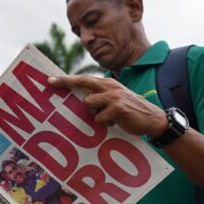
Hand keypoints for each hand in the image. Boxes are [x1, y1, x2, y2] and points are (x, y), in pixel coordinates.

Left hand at [48, 75, 167, 137]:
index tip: (50, 79)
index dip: (67, 79)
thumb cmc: (130, 111)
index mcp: (108, 84)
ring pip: (88, 104)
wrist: (153, 119)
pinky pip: (99, 118)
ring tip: (108, 118)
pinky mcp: (117, 108)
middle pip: (82, 82)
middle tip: (50, 83)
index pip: (84, 79)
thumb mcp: (115, 99)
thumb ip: (100, 97)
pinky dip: (104, 124)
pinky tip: (115, 123)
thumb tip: (81, 100)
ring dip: (95, 114)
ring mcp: (113, 96)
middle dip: (65, 82)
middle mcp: (110, 86)